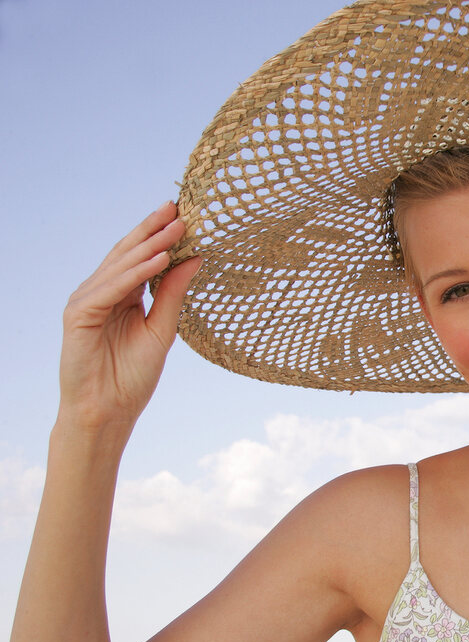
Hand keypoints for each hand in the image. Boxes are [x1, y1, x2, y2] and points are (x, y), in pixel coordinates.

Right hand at [59, 202, 200, 427]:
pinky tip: (159, 260)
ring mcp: (86, 301)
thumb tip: (195, 258)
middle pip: (127, 253)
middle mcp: (101, 292)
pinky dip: (135, 273)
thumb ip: (173, 294)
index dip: (159, 235)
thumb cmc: (132, 376)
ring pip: (120, 266)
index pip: (139, 257)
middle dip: (153, 230)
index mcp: (120, 295)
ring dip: (149, 246)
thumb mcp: (162, 330)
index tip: (184, 215)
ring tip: (176, 227)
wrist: (108, 412)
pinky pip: (112, 288)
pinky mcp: (79, 314)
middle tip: (178, 208)